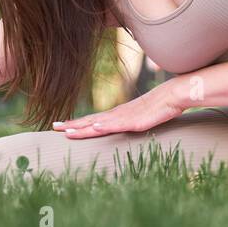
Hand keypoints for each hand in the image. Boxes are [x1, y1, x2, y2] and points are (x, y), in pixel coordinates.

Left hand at [52, 82, 183, 138]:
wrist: (173, 95)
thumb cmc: (160, 106)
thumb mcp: (142, 117)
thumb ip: (131, 121)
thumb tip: (126, 127)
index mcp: (117, 114)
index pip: (93, 120)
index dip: (77, 123)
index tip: (62, 126)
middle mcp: (117, 115)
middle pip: (90, 121)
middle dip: (72, 125)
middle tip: (54, 127)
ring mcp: (125, 117)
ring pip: (99, 124)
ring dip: (82, 127)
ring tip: (67, 131)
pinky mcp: (134, 120)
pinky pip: (117, 124)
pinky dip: (104, 126)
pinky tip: (94, 128)